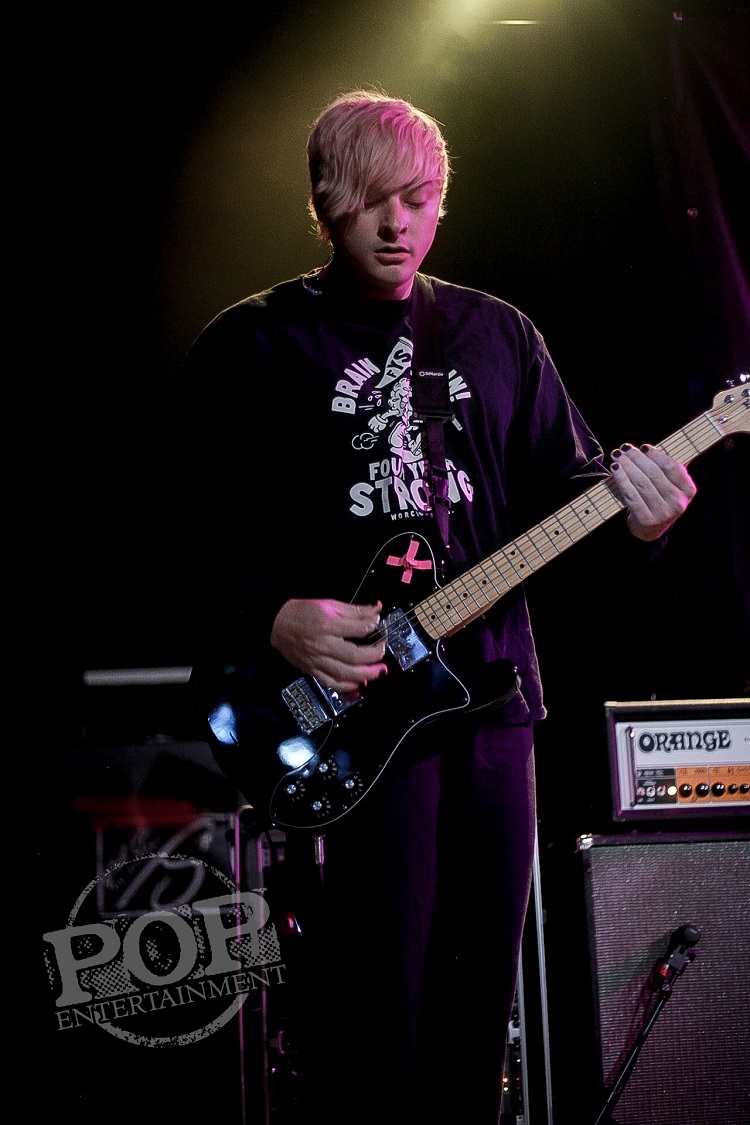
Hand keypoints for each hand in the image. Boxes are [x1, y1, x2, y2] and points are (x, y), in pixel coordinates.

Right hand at [270, 598, 386, 692]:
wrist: (277, 623)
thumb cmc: (302, 612)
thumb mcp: (328, 604)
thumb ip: (354, 610)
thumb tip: (376, 610)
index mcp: (327, 625)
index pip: (357, 629)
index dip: (372, 627)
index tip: (378, 625)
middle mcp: (323, 645)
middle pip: (354, 655)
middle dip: (374, 656)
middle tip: (383, 653)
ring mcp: (317, 660)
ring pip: (344, 673)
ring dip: (365, 674)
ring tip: (378, 672)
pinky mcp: (312, 670)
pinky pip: (331, 683)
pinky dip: (346, 687)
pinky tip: (358, 685)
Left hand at [610, 443, 696, 540]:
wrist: (651, 529)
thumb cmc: (660, 499)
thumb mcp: (671, 485)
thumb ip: (666, 468)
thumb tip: (646, 448)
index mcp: (688, 490)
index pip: (671, 467)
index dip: (656, 455)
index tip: (643, 447)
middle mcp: (678, 502)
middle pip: (654, 474)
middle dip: (637, 458)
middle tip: (624, 449)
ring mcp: (663, 513)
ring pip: (642, 483)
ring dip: (627, 466)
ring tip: (617, 456)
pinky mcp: (647, 520)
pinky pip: (631, 495)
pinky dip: (622, 480)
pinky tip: (615, 470)